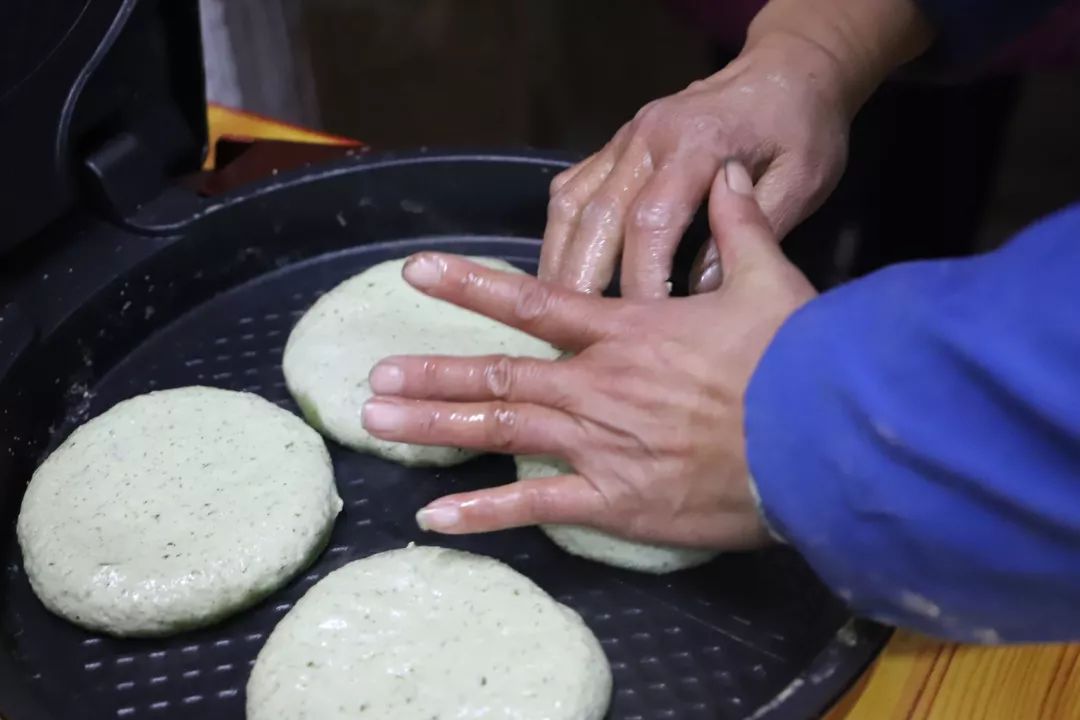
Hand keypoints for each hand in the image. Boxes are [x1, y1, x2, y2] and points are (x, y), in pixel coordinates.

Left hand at [361, 161, 816, 549]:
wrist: (824, 444)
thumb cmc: (798, 364)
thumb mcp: (770, 282)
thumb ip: (738, 227)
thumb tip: (727, 175)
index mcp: (626, 332)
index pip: (532, 300)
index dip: (469, 285)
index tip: (416, 272)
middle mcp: (597, 386)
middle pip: (497, 375)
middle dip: (433, 373)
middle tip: (375, 375)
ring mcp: (599, 446)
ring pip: (500, 430)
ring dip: (435, 425)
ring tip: (379, 421)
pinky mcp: (615, 502)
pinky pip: (535, 508)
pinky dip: (482, 513)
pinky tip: (433, 516)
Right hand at [540, 32, 850, 297]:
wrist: (786, 70)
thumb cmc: (801, 128)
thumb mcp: (800, 178)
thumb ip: (753, 232)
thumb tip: (702, 289)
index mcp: (697, 143)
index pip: (651, 222)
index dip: (641, 280)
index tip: (644, 326)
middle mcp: (646, 137)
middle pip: (596, 216)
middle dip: (583, 281)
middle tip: (574, 337)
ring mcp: (623, 139)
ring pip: (571, 204)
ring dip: (560, 260)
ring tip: (557, 314)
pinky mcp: (613, 146)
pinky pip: (570, 190)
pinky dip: (561, 234)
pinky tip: (562, 272)